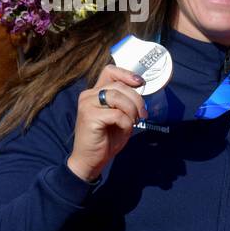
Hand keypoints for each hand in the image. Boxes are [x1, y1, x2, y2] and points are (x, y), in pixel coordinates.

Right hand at [66, 65, 146, 182]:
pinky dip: (126, 122)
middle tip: (142, 115)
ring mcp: (87, 104)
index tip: (140, 83)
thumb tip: (140, 90)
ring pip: (118, 97)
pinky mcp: (89, 116)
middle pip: (119, 86)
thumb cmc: (107, 138)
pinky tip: (124, 129)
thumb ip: (126, 102)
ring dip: (132, 110)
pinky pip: (117, 114)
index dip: (127, 74)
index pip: (110, 71)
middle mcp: (88, 95)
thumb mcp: (120, 116)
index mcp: (95, 93)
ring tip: (133, 122)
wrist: (91, 160)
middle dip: (137, 100)